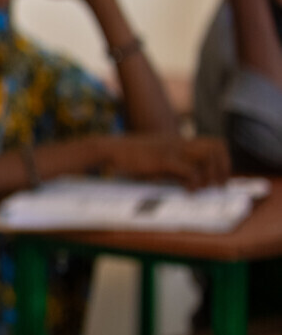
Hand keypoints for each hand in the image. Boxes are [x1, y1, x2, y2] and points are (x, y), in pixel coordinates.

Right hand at [94, 135, 230, 189]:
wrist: (110, 149)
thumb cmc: (131, 158)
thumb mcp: (158, 162)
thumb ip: (175, 169)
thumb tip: (192, 183)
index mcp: (180, 142)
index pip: (214, 143)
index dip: (223, 161)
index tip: (219, 179)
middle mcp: (180, 142)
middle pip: (217, 146)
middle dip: (223, 167)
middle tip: (218, 185)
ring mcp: (172, 149)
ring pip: (208, 155)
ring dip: (211, 174)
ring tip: (204, 188)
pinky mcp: (164, 159)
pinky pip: (189, 170)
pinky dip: (194, 183)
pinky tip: (189, 192)